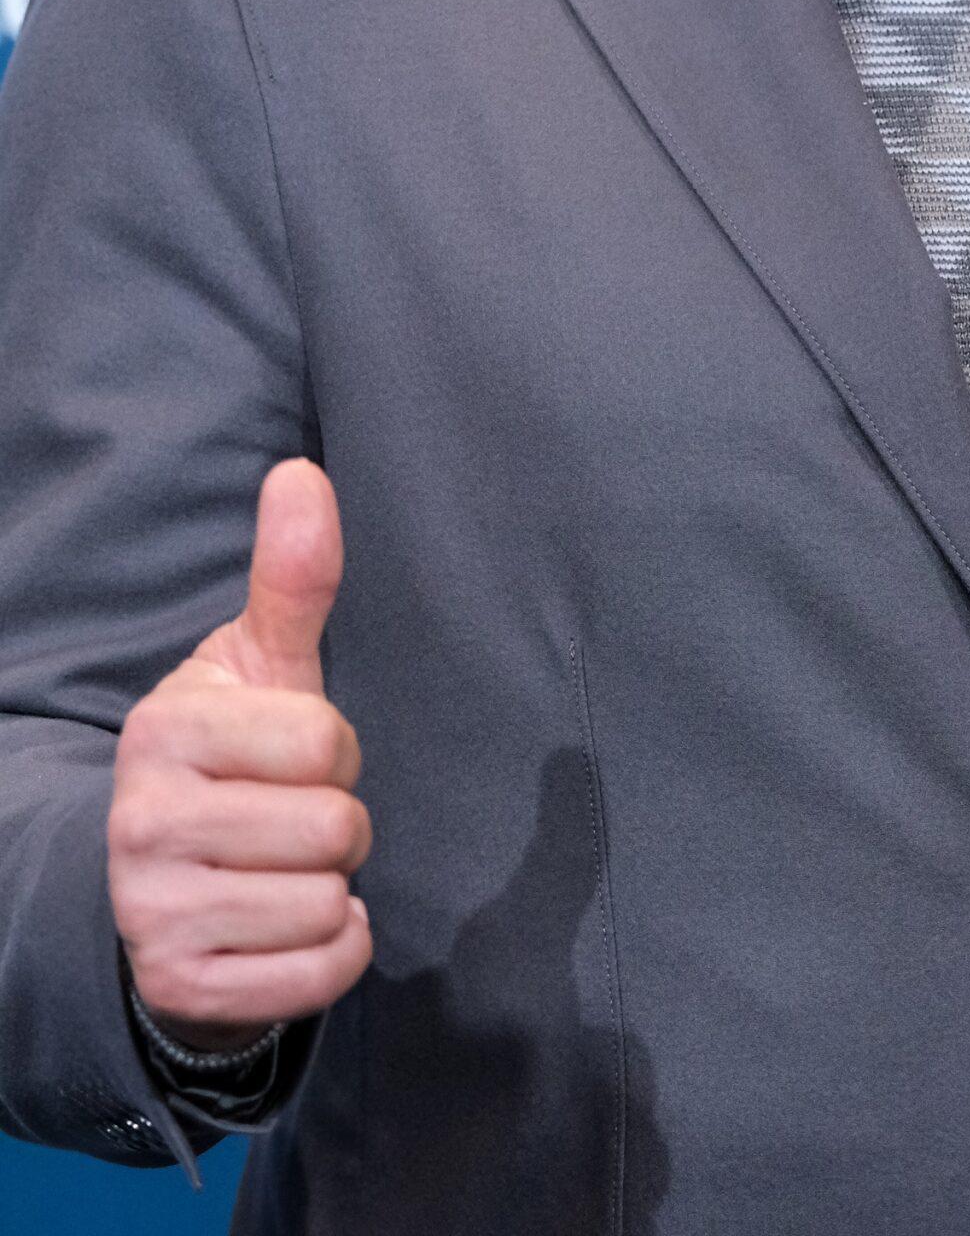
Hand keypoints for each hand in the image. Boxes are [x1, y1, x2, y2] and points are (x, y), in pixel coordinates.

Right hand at [108, 459, 372, 1051]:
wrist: (169, 879)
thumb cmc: (237, 754)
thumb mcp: (262, 666)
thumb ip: (292, 577)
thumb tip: (303, 472)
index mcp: (164, 731)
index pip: (323, 742)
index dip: (335, 750)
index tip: (296, 757)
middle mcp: (141, 824)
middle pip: (333, 829)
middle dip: (339, 825)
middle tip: (292, 820)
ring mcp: (152, 914)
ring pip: (326, 904)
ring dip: (332, 890)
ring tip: (283, 870)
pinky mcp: (182, 987)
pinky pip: (317, 975)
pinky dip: (333, 953)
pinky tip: (292, 925)